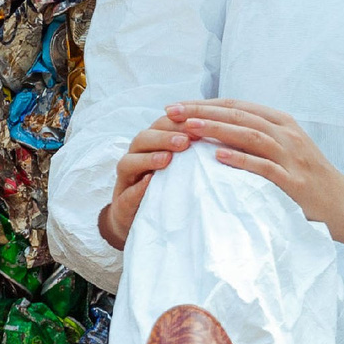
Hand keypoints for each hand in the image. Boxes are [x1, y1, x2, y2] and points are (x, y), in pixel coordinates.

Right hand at [100, 110, 192, 250]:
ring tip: (167, 159)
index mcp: (151, 145)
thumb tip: (222, 139)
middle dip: (164, 137)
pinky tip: (149, 183)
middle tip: (185, 141)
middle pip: (143, 139)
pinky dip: (137, 188)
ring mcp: (126, 181)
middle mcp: (136, 158)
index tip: (198, 124)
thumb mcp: (183, 167)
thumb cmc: (169, 188)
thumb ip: (195, 153)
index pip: (161, 125)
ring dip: (148, 158)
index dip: (177, 122)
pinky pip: (126, 194)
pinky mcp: (122, 203)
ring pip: (129, 162)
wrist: (143, 220)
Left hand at [166, 99, 343, 233]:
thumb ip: (258, 137)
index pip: (238, 106)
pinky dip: (240, 160)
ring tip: (189, 128)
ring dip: (217, 130)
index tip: (177, 106)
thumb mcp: (286, 148)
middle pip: (240, 116)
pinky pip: (264, 167)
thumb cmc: (308, 178)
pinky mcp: (293, 181)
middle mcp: (287, 134)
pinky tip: (217, 157)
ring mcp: (292, 157)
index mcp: (283, 122)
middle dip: (203, 112)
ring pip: (250, 135)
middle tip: (173, 112)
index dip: (206, 104)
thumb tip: (218, 130)